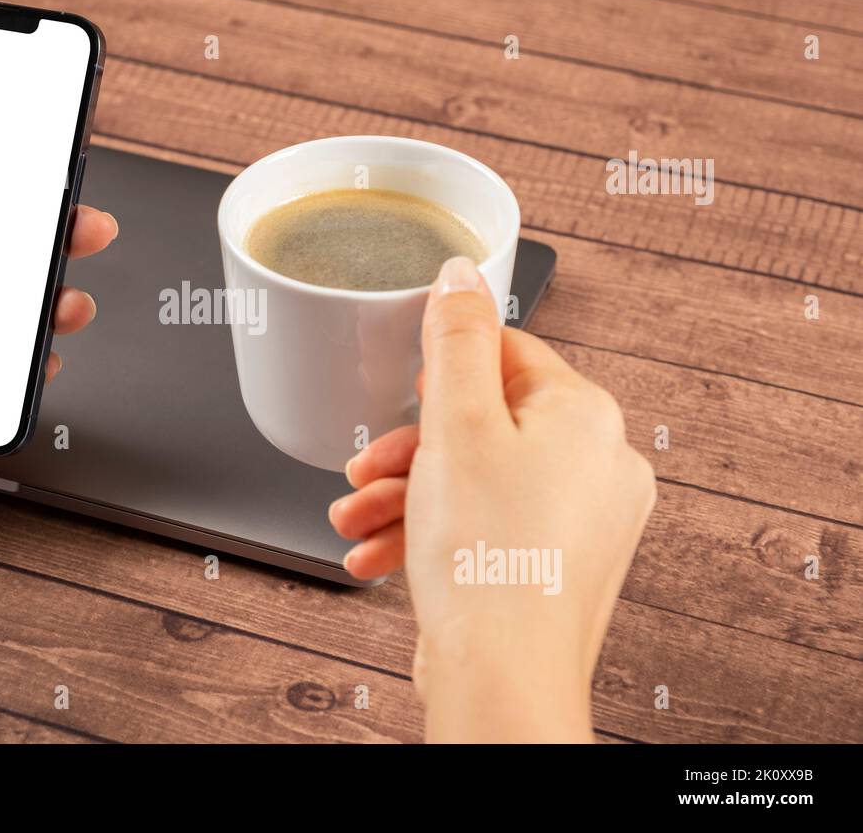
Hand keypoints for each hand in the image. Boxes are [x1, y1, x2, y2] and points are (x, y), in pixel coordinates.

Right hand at [329, 256, 655, 741]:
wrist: (501, 682)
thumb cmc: (487, 565)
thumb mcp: (454, 427)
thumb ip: (454, 340)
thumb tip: (460, 274)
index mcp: (587, 417)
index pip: (507, 354)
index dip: (440, 373)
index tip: (403, 395)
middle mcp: (599, 465)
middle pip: (483, 424)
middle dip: (408, 451)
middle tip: (366, 469)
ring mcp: (582, 522)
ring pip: (477, 480)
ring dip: (406, 497)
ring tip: (356, 521)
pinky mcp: (555, 566)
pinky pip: (487, 527)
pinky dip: (431, 534)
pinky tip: (379, 554)